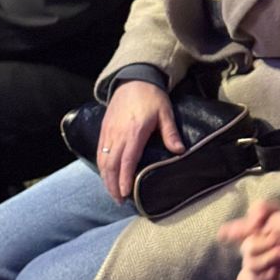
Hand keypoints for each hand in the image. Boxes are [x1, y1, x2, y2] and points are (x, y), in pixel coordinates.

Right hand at [97, 80, 183, 201]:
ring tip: (112, 192)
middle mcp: (118, 134)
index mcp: (134, 132)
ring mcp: (109, 132)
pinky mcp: (104, 129)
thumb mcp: (165, 112)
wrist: (133, 79)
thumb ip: (170, 133)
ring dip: (105, 178)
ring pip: (102, 159)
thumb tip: (180, 151)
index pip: (126, 160)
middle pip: (110, 164)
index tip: (124, 194)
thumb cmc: (152, 96)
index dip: (124, 179)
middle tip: (119, 200)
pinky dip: (101, 165)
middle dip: (112, 184)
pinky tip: (106, 174)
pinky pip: (99, 151)